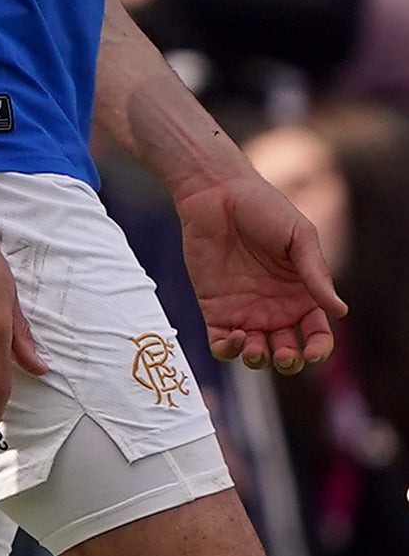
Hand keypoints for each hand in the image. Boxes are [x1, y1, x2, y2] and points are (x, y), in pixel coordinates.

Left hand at [179, 172, 345, 372]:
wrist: (216, 194)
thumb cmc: (263, 209)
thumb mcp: (299, 237)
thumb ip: (316, 274)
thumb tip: (340, 310)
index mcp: (302, 295)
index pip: (317, 334)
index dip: (319, 349)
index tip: (313, 352)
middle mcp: (276, 309)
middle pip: (288, 350)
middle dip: (288, 362)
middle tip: (284, 355)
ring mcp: (245, 310)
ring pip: (256, 352)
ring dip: (258, 360)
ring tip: (254, 346)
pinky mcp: (215, 308)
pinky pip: (221, 342)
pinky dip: (227, 350)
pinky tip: (233, 338)